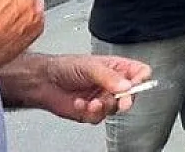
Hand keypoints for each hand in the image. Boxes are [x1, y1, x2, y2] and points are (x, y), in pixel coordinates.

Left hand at [25, 55, 150, 123]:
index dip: (141, 79)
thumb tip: (126, 86)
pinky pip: (98, 118)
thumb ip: (109, 77)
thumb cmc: (65, 67)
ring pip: (114, 109)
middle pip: (131, 95)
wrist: (44, 83)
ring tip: (91, 102)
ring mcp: (103, 99)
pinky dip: (89, 113)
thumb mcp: (89, 66)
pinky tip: (80, 103)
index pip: (139, 73)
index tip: (134, 85)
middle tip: (121, 102)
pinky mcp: (91, 112)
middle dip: (124, 99)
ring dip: (103, 107)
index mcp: (117, 68)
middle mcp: (112, 84)